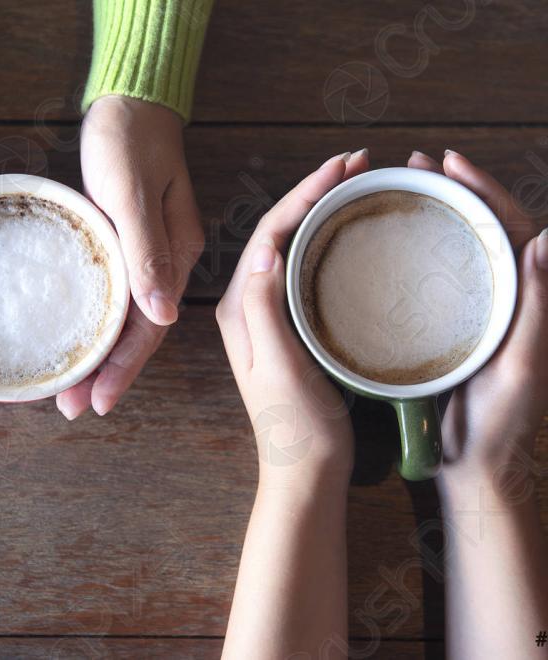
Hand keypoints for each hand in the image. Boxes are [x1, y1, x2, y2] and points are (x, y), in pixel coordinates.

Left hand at [57, 96, 203, 417]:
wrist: (130, 103)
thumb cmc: (130, 142)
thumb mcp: (134, 194)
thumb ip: (148, 252)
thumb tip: (161, 316)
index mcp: (176, 254)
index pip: (152, 326)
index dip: (126, 367)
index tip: (99, 401)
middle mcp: (165, 262)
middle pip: (139, 331)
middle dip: (109, 372)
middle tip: (73, 407)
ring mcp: (147, 253)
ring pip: (126, 317)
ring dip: (101, 354)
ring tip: (70, 388)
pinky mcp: (127, 242)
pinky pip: (114, 293)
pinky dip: (97, 321)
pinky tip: (79, 336)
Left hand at [216, 151, 368, 481]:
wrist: (305, 471)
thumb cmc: (296, 428)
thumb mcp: (280, 368)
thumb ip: (266, 312)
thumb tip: (265, 252)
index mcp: (240, 309)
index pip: (266, 235)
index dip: (303, 194)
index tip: (340, 167)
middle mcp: (248, 306)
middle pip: (277, 232)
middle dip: (313, 192)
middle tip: (357, 163)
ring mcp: (268, 316)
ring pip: (290, 246)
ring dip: (319, 210)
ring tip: (356, 183)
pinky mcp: (289, 327)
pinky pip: (302, 270)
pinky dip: (324, 241)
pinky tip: (347, 230)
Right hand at [407, 150, 546, 490]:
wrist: (476, 462)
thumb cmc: (500, 423)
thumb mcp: (522, 366)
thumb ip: (538, 307)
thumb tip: (545, 241)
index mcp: (529, 300)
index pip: (514, 229)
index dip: (485, 191)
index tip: (452, 165)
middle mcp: (506, 298)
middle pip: (486, 228)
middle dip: (457, 190)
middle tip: (420, 165)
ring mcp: (479, 310)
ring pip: (463, 247)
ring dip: (439, 213)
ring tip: (408, 188)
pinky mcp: (455, 326)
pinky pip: (443, 276)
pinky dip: (425, 249)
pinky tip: (402, 240)